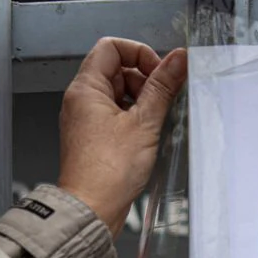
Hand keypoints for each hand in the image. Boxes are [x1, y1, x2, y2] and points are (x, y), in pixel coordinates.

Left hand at [57, 38, 190, 234]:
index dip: (138, 53)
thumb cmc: (106, 172)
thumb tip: (177, 60)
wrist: (91, 210)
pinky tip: (146, 135)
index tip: (158, 71)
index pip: (110, 47)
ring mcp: (85, 119)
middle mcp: (80, 100)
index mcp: (85, 88)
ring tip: (153, 121)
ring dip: (140, 101)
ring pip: (117, 93)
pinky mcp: (93, 137)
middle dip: (143, 80)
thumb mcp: (144, 123)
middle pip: (116, 69)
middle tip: (161, 98)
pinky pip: (115, 115)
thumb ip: (162, 87)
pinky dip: (133, 118)